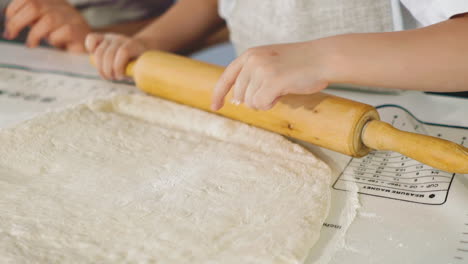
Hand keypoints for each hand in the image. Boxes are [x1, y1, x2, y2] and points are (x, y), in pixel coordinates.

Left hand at [4, 0, 89, 51]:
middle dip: (18, 22)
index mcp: (52, 1)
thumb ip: (31, 19)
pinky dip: (54, 40)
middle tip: (11, 34)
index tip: (9, 24)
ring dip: (34, 34)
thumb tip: (11, 23)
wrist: (91, 44)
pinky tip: (55, 44)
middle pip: (34, 6)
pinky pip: (64, 32)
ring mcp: (72, 17)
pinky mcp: (80, 30)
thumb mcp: (44, 23)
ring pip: (48, 20)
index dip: (13, 10)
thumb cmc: (65, 36)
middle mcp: (62, 6)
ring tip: (31, 44)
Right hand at [85, 33, 148, 79]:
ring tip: (107, 76)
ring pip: (98, 52)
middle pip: (109, 55)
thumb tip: (134, 80)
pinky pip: (91, 38)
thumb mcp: (142, 67)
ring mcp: (110, 37)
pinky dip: (90, 48)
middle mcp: (120, 39)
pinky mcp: (102, 38)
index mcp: (133, 45)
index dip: (118, 67)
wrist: (140, 48)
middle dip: (108, 71)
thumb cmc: (140, 62)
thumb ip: (137, 72)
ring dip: (100, 68)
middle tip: (113, 79)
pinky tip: (96, 60)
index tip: (121, 77)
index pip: (123, 52)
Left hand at [211, 42, 333, 110]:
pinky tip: (283, 93)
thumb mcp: (271, 63)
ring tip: (282, 88)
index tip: (215, 107)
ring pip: (251, 102)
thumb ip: (253, 77)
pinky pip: (260, 105)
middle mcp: (252, 60)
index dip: (219, 93)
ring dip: (265, 102)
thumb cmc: (300, 64)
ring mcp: (261, 70)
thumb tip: (237, 101)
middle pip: (240, 96)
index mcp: (250, 54)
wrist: (323, 58)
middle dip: (255, 100)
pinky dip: (270, 104)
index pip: (227, 77)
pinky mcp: (271, 81)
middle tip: (275, 90)